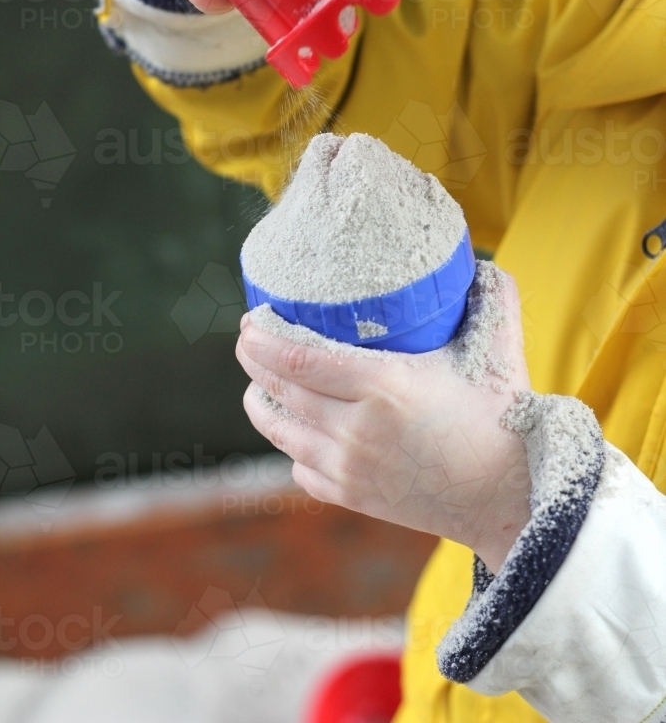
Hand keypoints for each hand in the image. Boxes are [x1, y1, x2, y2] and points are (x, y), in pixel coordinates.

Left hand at [236, 274, 531, 575]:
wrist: (511, 499)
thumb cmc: (504, 422)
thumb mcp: (499, 353)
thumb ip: (493, 299)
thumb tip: (482, 263)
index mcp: (383, 385)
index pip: (297, 359)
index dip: (263, 338)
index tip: (252, 319)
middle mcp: (355, 429)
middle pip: (278, 390)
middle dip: (254, 361)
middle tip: (250, 339)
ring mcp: (349, 468)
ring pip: (281, 432)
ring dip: (261, 402)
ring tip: (260, 382)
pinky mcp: (352, 497)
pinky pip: (300, 468)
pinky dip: (292, 444)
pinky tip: (299, 430)